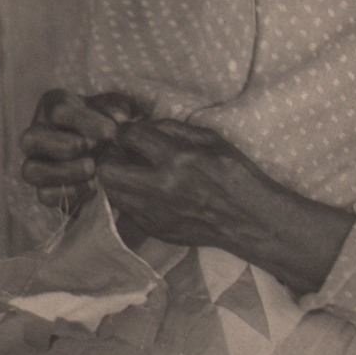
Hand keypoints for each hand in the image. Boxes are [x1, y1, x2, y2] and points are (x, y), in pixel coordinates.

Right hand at [20, 89, 145, 209]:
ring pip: (31, 171)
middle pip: (30, 139)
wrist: (114, 152)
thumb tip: (120, 119)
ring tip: (93, 169)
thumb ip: (118, 110)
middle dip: (64, 145)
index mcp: (54, 106)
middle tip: (94, 148)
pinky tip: (93, 187)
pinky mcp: (43, 189)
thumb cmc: (110, 122)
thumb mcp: (117, 109)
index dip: (84, 122)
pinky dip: (69, 193)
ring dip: (64, 172)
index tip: (110, 132)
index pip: (58, 111)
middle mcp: (37, 133)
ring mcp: (36, 163)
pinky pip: (44, 195)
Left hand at [98, 119, 353, 292]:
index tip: (128, 130)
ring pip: (112, 193)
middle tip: (124, 152)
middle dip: (111, 156)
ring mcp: (153, 213)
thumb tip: (143, 124)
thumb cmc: (234, 172)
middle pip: (107, 171)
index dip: (125, 130)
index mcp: (177, 159)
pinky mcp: (154, 229)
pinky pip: (127, 209)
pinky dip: (131, 197)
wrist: (247, 218)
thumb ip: (173, 129)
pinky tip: (148, 191)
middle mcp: (160, 188)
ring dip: (117, 178)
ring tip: (134, 172)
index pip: (131, 137)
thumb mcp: (210, 139)